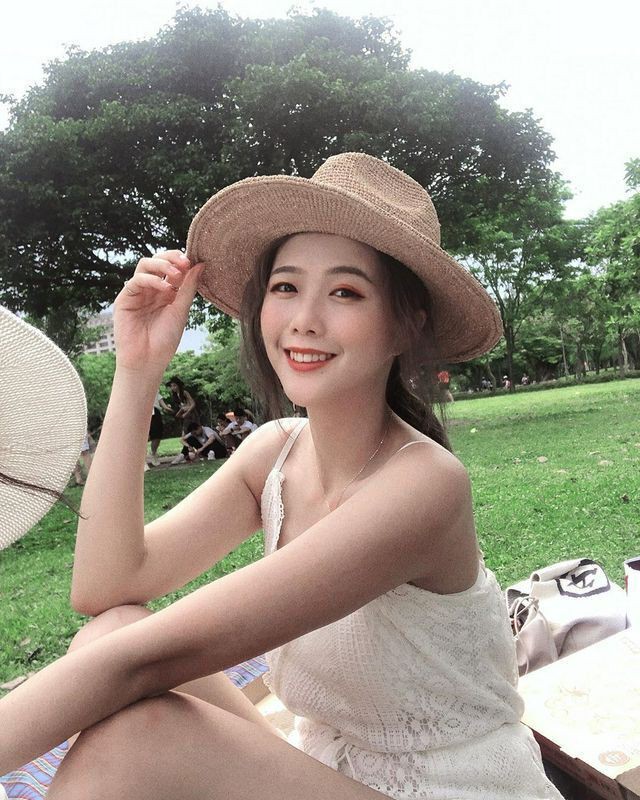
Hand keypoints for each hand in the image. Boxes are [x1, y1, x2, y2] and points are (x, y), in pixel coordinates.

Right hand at [113, 251, 204, 373]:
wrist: (148, 361)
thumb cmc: (165, 339)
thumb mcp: (181, 310)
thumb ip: (189, 287)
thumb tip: (201, 265)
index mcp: (166, 291)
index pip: (172, 266)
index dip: (182, 260)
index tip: (194, 262)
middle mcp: (151, 289)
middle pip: (157, 260)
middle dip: (172, 257)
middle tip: (185, 263)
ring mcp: (138, 293)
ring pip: (145, 265)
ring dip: (162, 265)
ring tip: (176, 275)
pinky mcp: (125, 299)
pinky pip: (136, 281)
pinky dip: (152, 280)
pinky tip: (165, 289)